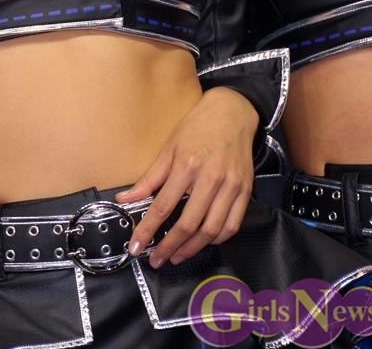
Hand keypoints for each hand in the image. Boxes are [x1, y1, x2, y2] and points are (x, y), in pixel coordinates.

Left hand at [116, 88, 257, 266]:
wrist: (232, 113)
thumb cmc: (198, 127)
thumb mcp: (169, 147)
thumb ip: (149, 178)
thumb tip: (125, 199)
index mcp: (187, 165)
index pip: (164, 206)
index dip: (148, 230)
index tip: (137, 246)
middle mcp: (211, 178)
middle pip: (188, 224)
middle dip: (169, 247)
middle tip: (156, 259)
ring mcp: (231, 186)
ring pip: (211, 230)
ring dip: (192, 248)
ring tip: (176, 255)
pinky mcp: (245, 191)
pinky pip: (231, 225)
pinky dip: (216, 239)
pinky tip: (202, 242)